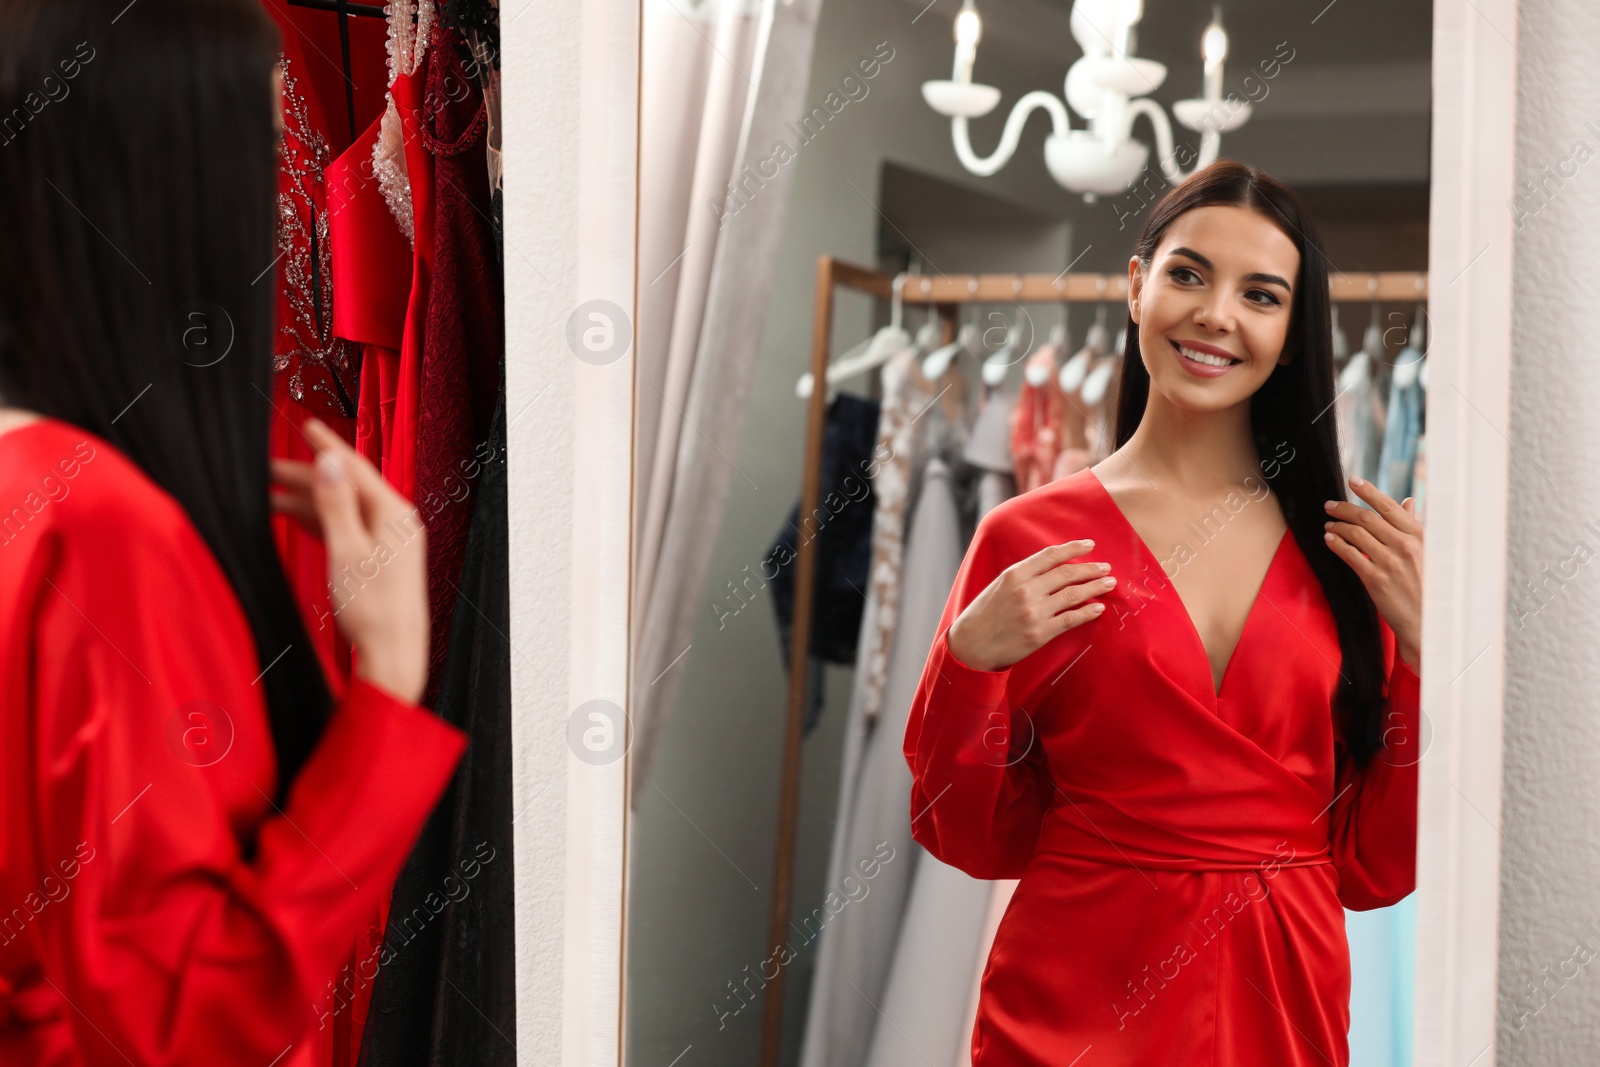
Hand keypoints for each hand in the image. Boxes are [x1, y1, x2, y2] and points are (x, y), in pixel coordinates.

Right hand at [273, 418, 430, 702]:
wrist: (392, 654)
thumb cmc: (373, 609)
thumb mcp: (345, 549)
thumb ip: (335, 503)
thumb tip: (329, 462)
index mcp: (393, 514)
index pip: (355, 468)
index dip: (327, 446)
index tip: (307, 425)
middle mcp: (395, 523)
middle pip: (346, 488)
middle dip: (307, 476)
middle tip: (268, 469)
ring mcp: (389, 541)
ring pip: (343, 509)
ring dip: (307, 501)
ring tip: (268, 495)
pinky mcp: (379, 560)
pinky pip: (346, 529)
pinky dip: (320, 523)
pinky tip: (294, 518)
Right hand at [946, 538, 1111, 672]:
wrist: (971, 645)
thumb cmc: (983, 614)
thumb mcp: (998, 585)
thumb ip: (1023, 575)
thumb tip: (1053, 566)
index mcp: (1014, 574)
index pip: (1051, 556)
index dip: (1073, 548)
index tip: (1090, 545)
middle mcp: (1026, 590)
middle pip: (1067, 574)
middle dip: (1091, 569)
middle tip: (1106, 567)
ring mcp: (1033, 612)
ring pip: (1073, 595)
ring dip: (1095, 587)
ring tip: (1109, 583)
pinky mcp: (1039, 633)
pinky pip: (1070, 619)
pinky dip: (1087, 612)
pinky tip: (1098, 608)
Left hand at [1323, 476, 1422, 670]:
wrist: (1428, 619)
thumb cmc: (1428, 583)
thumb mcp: (1428, 551)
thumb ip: (1413, 525)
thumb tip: (1407, 502)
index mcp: (1418, 535)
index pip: (1389, 507)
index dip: (1368, 491)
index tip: (1353, 480)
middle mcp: (1405, 545)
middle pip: (1367, 518)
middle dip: (1344, 508)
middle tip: (1329, 505)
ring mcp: (1390, 562)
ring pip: (1356, 535)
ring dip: (1337, 527)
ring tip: (1328, 525)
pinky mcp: (1376, 580)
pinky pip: (1351, 556)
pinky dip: (1337, 545)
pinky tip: (1329, 540)